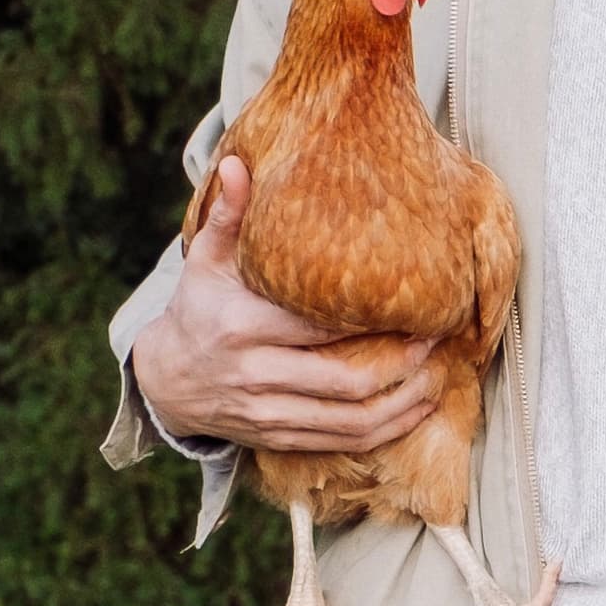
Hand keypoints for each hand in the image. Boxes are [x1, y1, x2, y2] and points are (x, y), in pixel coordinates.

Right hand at [135, 154, 448, 457]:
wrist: (166, 381)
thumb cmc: (198, 309)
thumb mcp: (205, 261)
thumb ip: (228, 215)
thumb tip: (238, 162)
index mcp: (243, 328)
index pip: (319, 327)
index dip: (372, 320)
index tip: (414, 304)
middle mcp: (256, 376)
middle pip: (346, 381)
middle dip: (402, 365)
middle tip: (436, 340)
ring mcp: (269, 415)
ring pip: (351, 422)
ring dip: (404, 405)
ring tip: (439, 378)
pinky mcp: (279, 440)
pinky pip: (343, 443)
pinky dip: (386, 431)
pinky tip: (415, 410)